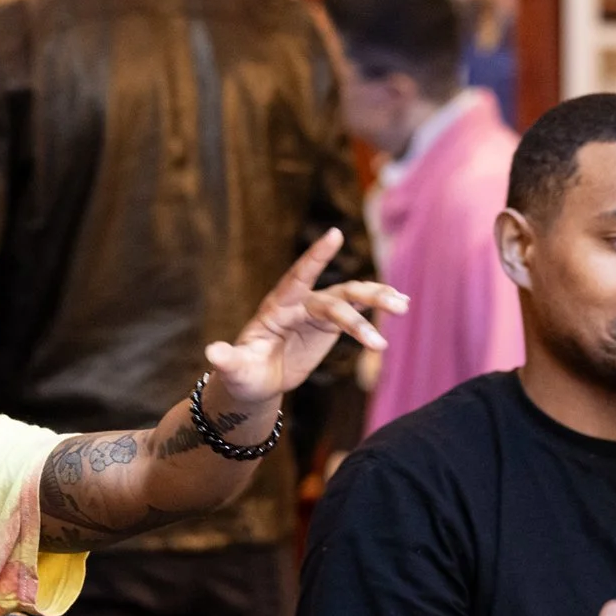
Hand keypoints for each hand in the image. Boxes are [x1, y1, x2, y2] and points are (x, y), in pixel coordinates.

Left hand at [203, 229, 405, 406]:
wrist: (256, 381)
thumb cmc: (242, 373)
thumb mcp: (234, 368)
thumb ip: (227, 359)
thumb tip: (213, 352)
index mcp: (277, 308)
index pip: (298, 277)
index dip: (315, 257)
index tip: (335, 234)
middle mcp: (300, 303)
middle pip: (336, 296)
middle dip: (362, 302)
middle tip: (393, 308)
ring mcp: (317, 312)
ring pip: (352, 298)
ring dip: (377, 301)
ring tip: (403, 307)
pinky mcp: (330, 325)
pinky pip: (357, 312)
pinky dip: (377, 309)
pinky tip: (401, 306)